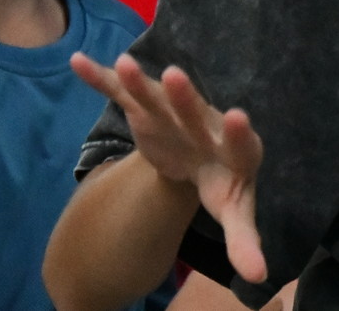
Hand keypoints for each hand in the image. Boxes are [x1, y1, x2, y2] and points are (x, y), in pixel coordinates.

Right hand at [72, 51, 268, 283]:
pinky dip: (101, 79)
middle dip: (185, 97)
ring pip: (157, 96)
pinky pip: (122, 92)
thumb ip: (244, 239)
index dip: (239, 132)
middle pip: (195, 112)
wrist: (205, 154)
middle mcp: (206, 124)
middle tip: (174, 76)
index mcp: (235, 149)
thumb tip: (261, 276)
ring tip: (123, 64)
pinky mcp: (148, 109)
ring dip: (139, 82)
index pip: (240, 142)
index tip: (238, 117)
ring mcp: (175, 113)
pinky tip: (77, 62)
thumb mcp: (235, 211)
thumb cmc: (224, 183)